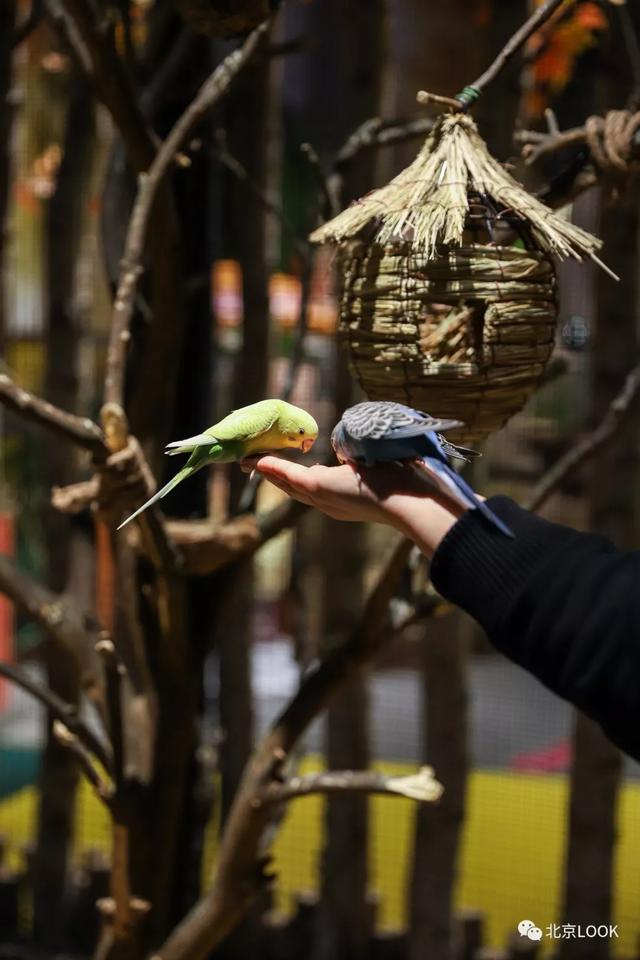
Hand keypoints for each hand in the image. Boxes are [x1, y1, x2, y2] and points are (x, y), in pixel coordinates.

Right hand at [255, 456, 465, 556]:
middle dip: (275, 477)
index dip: (294, 479)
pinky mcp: (321, 489)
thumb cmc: (406, 484)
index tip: (281, 468)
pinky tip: (258, 462)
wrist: (412, 501)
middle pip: (294, 489)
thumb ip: (365, 463)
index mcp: (343, 501)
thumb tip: (356, 457)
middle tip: (256, 465)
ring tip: (252, 462)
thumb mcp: (381, 470)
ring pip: (289, 484)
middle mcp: (330, 504)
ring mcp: (324, 498)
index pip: (313, 488)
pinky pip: (291, 476)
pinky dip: (273, 469)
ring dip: (269, 472)